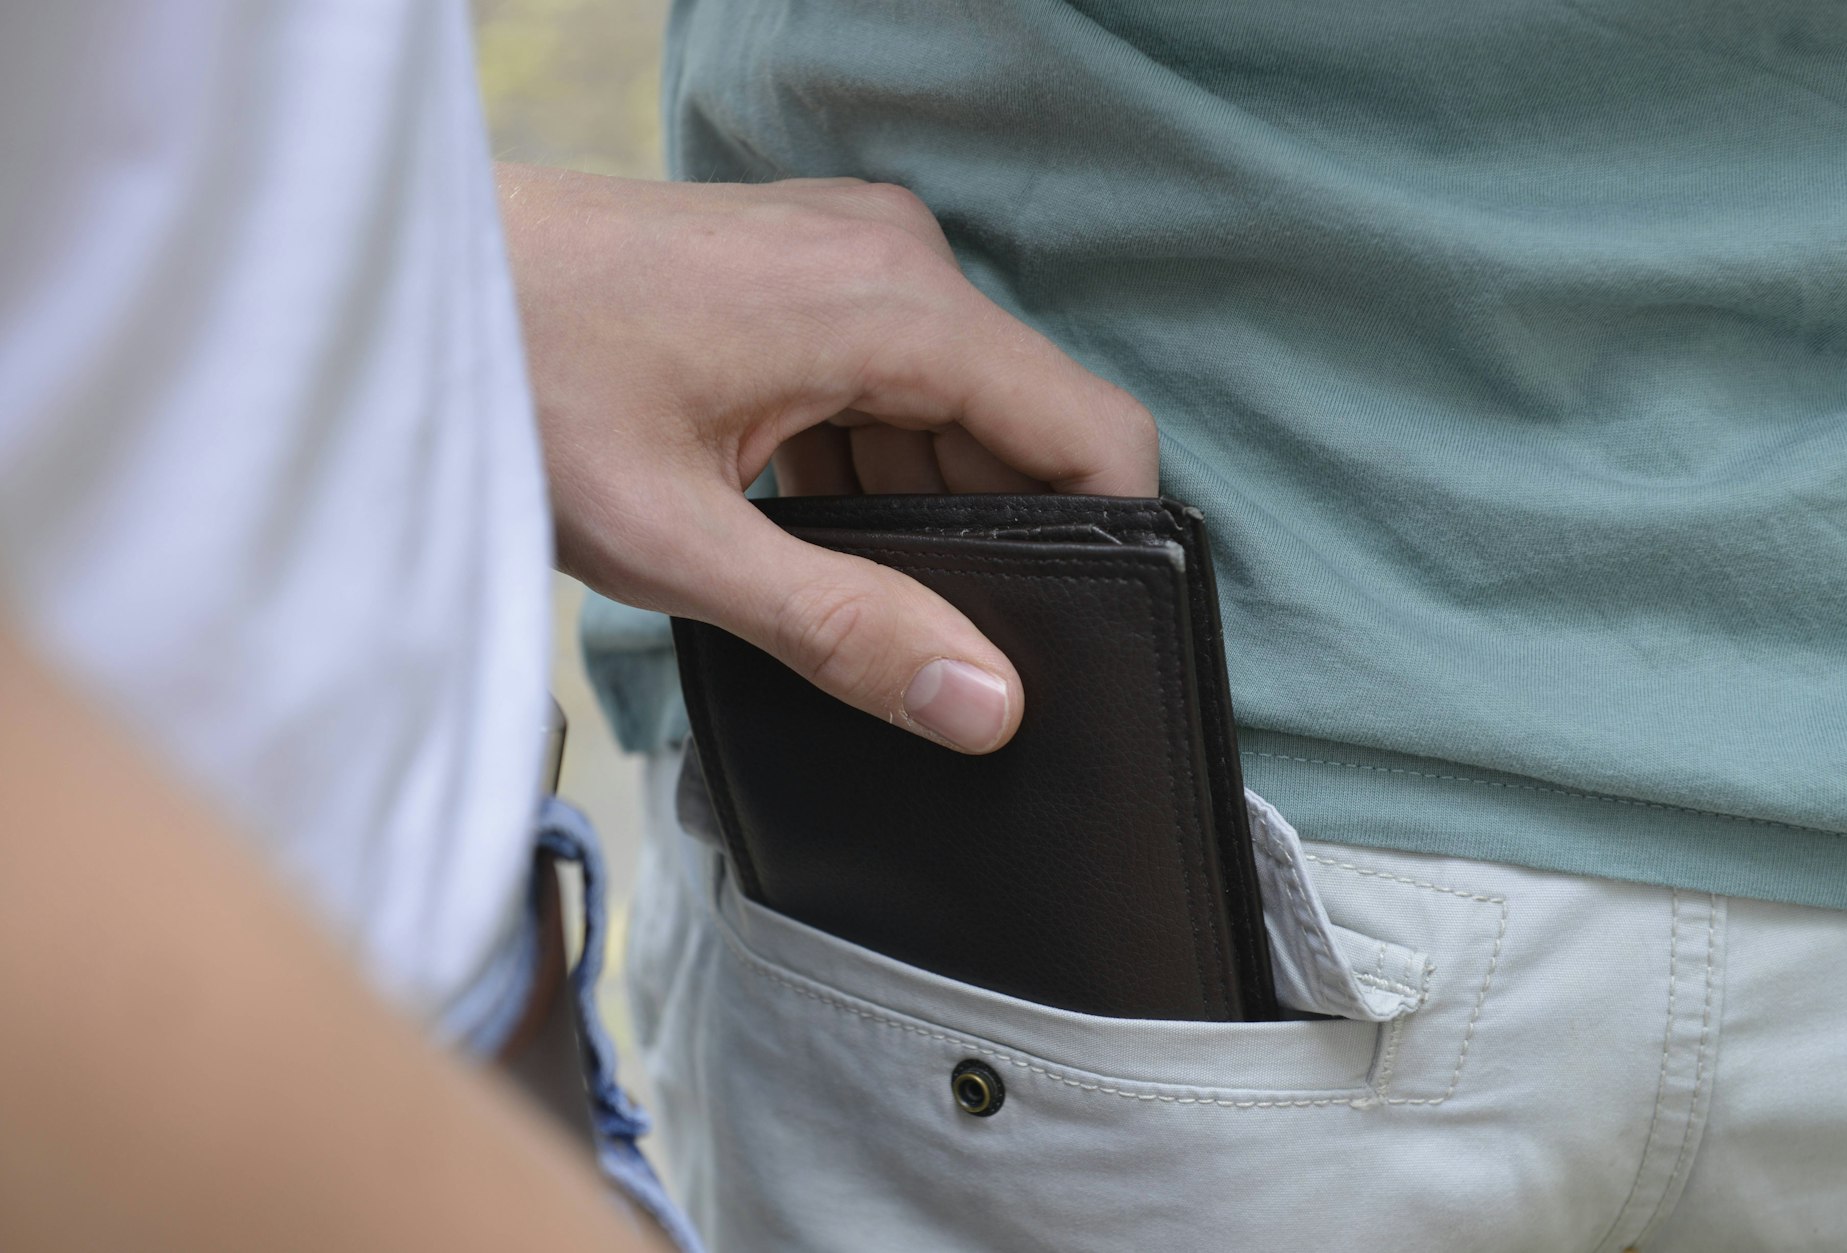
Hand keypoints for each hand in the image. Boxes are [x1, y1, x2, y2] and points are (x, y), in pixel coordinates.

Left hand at [499, 165, 1156, 752]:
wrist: (403, 281)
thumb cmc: (516, 384)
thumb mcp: (678, 541)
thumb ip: (845, 627)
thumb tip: (986, 703)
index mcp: (892, 303)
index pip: (1089, 430)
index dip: (1112, 541)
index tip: (1088, 638)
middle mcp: (892, 256)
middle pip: (1020, 425)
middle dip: (1000, 538)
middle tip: (934, 644)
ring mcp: (846, 253)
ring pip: (951, 409)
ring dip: (919, 506)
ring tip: (834, 585)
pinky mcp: (803, 271)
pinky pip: (887, 381)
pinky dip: (867, 463)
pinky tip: (797, 528)